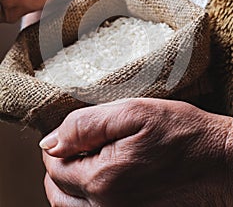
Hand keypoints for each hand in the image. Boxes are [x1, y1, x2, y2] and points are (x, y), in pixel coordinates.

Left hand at [41, 99, 232, 206]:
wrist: (220, 163)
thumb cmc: (182, 133)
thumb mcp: (134, 112)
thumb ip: (85, 125)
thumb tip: (50, 142)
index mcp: (102, 179)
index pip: (54, 165)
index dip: (59, 145)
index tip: (77, 133)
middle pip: (58, 191)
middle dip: (61, 165)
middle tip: (80, 145)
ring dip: (70, 185)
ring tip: (88, 161)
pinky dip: (86, 199)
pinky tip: (103, 180)